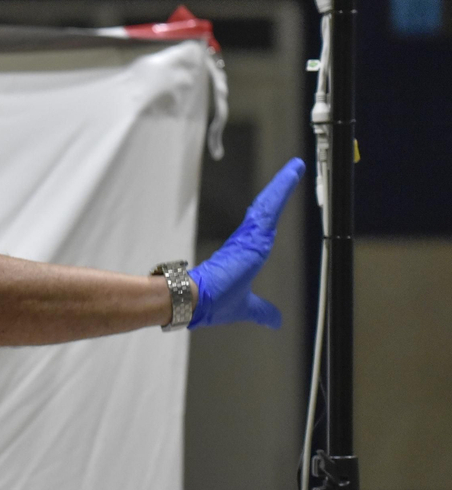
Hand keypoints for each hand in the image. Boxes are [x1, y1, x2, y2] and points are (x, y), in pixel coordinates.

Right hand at [188, 157, 304, 329]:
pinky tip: (292, 174)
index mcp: (245, 254)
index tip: (278, 197)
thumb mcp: (247, 307)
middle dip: (280, 189)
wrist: (192, 300)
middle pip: (267, 209)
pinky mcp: (249, 234)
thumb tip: (275, 321)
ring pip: (269, 205)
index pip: (262, 225)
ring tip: (296, 168)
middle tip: (294, 170)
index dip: (271, 211)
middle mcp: (246, 242)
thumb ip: (261, 310)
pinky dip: (281, 189)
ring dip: (283, 185)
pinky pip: (269, 207)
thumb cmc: (212, 303)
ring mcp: (247, 236)